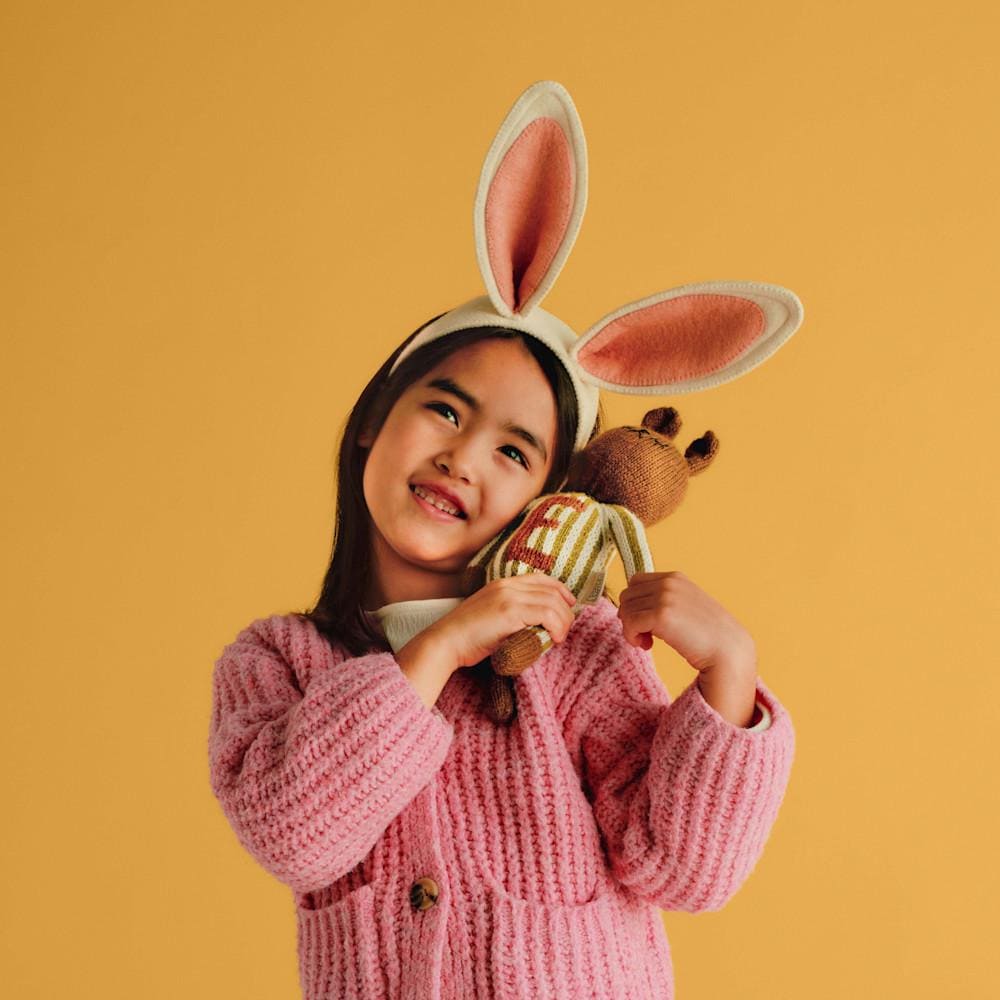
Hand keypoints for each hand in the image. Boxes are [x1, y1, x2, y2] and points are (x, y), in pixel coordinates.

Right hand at [424, 573, 576, 670]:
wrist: (445, 642)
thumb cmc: (467, 637)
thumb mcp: (491, 616)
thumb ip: (511, 612)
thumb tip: (537, 624)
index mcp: (502, 584)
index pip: (541, 578)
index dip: (560, 590)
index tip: (569, 605)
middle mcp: (507, 585)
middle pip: (551, 590)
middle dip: (565, 610)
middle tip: (565, 629)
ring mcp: (509, 597)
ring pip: (553, 602)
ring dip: (563, 621)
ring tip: (559, 637)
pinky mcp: (510, 612)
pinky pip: (547, 614)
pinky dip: (557, 627)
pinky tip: (554, 639)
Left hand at [617, 571, 753, 671]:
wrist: (728, 651)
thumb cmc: (707, 636)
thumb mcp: (685, 607)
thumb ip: (664, 600)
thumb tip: (628, 608)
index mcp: (675, 577)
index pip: (635, 581)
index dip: (635, 603)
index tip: (646, 623)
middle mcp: (669, 582)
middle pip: (627, 595)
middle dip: (630, 616)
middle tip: (645, 636)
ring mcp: (665, 597)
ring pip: (625, 609)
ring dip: (631, 628)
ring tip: (647, 642)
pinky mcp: (661, 615)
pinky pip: (630, 622)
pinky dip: (631, 636)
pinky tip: (646, 646)